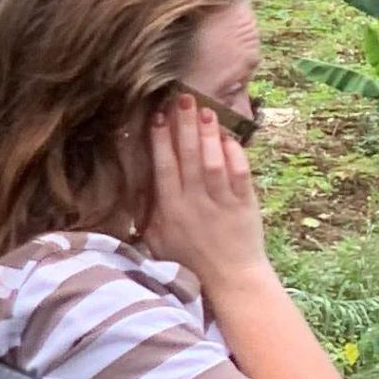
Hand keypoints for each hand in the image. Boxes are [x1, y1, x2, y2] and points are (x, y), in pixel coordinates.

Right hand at [142, 99, 268, 292]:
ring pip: (213, 162)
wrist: (228, 280)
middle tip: (182, 98)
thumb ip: (146, 211)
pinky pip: (240, 176)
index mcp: (169, 209)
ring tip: (206, 110)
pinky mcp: (245, 205)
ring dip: (209, 135)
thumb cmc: (189, 261)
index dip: (160, 141)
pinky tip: (231, 137)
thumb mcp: (157, 239)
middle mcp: (194, 203)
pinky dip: (236, 155)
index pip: (162, 168)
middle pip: (188, 158)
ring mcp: (221, 203)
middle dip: (185, 127)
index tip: (157, 116)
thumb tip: (133, 185)